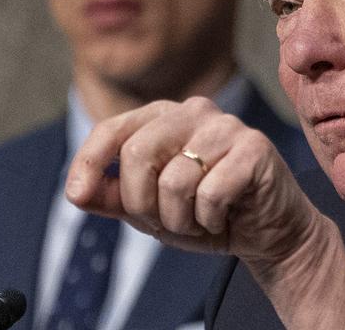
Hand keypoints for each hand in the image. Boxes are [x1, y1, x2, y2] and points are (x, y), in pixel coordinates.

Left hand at [65, 96, 317, 258]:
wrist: (269, 233)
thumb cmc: (208, 215)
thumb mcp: (150, 210)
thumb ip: (113, 197)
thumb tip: (76, 190)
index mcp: (165, 117)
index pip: (113, 129)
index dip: (89, 161)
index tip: (76, 194)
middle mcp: (195, 111)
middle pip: (138, 153)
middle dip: (143, 204)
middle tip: (164, 222)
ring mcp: (227, 126)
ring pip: (174, 180)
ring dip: (179, 220)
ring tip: (198, 222)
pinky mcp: (255, 147)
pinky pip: (209, 193)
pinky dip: (209, 220)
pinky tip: (224, 217)